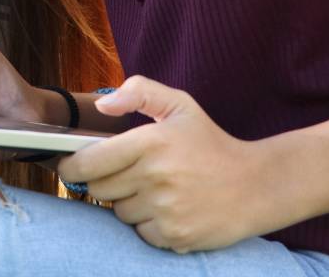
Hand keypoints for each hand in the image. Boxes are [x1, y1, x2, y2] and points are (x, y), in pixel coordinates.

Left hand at [57, 76, 287, 252]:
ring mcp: (165, 210)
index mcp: (149, 143)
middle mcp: (154, 177)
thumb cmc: (210, 143)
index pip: (88, 162)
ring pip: (119, 213)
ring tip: (155, 191)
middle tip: (127, 174)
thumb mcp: (179, 104)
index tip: (71, 165)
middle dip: (105, 183)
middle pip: (98, 190)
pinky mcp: (175, 236)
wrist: (257, 185)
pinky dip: (149, 225)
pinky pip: (141, 233)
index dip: (72, 165)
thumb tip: (102, 106)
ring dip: (128, 204)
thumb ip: (138, 92)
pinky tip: (169, 210)